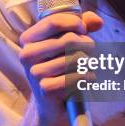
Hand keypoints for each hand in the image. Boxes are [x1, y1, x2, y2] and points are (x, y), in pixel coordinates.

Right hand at [19, 11, 102, 125]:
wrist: (52, 103)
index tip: (83, 29)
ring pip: (76, 58)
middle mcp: (27, 55)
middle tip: (90, 51)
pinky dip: (88, 77)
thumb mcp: (67, 42)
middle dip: (87, 44)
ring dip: (89, 62)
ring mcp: (35, 73)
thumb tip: (97, 21)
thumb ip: (82, 26)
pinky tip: (86, 79)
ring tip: (87, 66)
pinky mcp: (46, 89)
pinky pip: (77, 76)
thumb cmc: (61, 67)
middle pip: (69, 39)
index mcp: (28, 39)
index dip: (75, 23)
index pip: (54, 21)